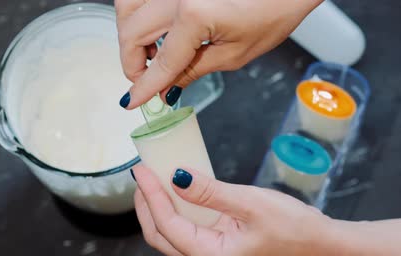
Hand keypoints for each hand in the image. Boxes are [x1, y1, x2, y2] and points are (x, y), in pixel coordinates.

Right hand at [115, 0, 322, 108]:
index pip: (161, 61)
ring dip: (130, 35)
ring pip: (128, 8)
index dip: (144, 87)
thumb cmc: (273, 11)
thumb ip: (192, 70)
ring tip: (148, 54)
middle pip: (132, 33)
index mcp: (194, 15)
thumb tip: (167, 88)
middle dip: (132, 64)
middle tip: (144, 82)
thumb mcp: (233, 54)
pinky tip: (151, 28)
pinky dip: (136, 13)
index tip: (132, 101)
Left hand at [132, 165, 331, 255]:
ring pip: (175, 233)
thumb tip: (176, 177)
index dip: (150, 196)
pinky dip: (181, 209)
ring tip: (154, 180)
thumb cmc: (294, 228)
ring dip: (161, 208)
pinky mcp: (225, 244)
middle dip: (147, 207)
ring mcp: (216, 253)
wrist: (324, 246)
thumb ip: (210, 191)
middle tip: (142, 176)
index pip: (167, 225)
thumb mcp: (250, 203)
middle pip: (163, 236)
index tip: (141, 170)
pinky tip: (181, 190)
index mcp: (211, 255)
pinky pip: (193, 228)